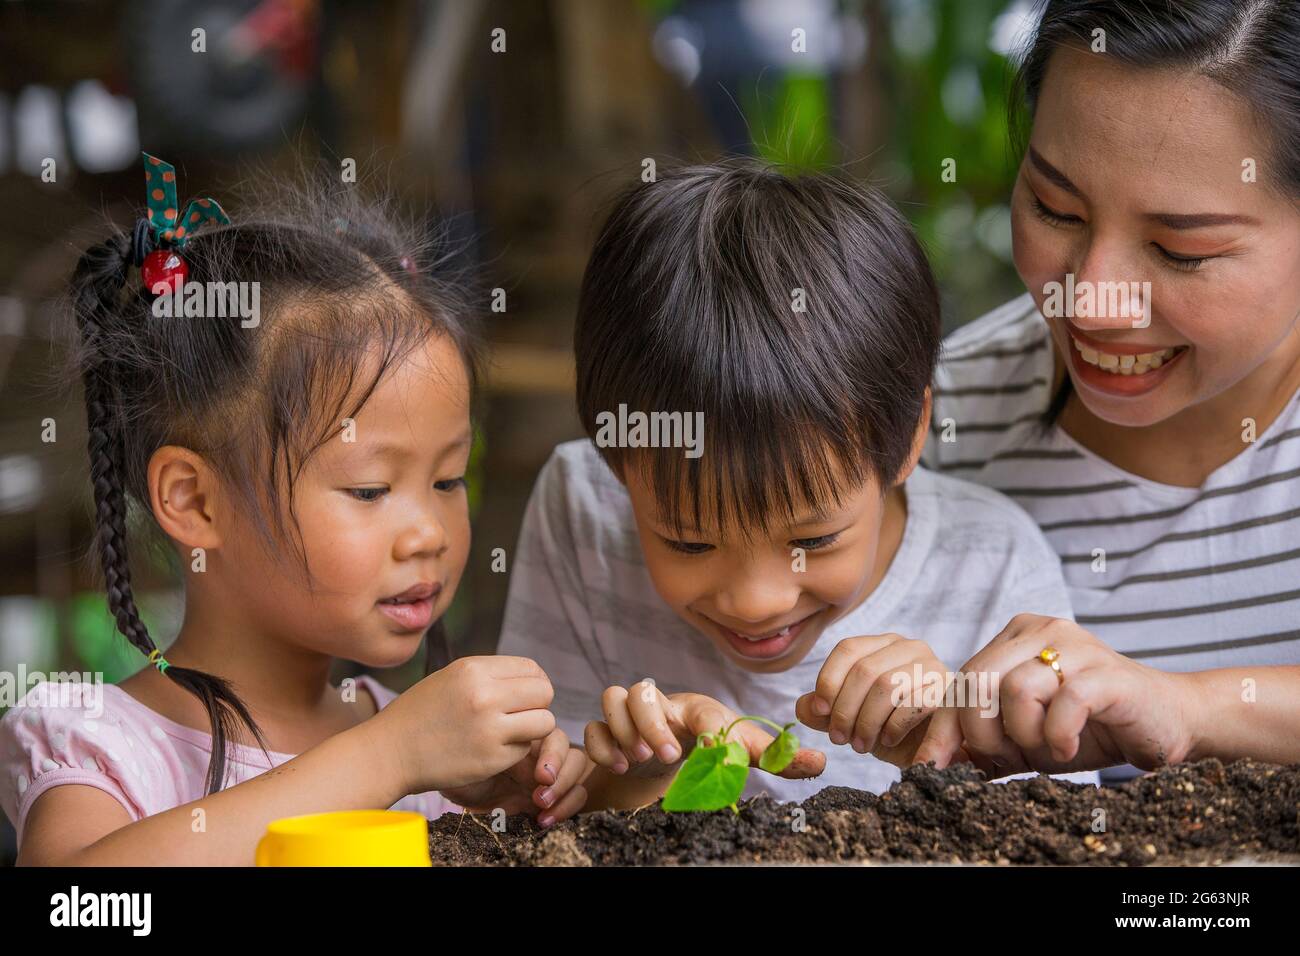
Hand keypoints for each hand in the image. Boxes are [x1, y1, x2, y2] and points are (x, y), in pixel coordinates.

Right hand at [368, 655, 556, 794]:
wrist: (388, 752)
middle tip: (520, 716)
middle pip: (545, 692)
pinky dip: (515, 751)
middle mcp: (485, 694)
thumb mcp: (452, 678)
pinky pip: (525, 749)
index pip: (532, 668)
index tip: (523, 696)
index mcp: (474, 669)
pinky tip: (491, 750)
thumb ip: (490, 675)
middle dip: (537, 705)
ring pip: (545, 722)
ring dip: (533, 729)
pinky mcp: (491, 759)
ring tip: (510, 733)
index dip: (533, 683)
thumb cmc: (420, 714)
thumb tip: (533, 678)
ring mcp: (490, 728)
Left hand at [440, 728, 590, 826]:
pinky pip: (576, 794)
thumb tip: (501, 732)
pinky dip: (568, 805)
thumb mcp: (463, 750)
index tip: (538, 767)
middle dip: (560, 764)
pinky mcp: (551, 794)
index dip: (550, 744)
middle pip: (566, 743)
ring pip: (577, 765)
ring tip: (541, 802)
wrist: (447, 787)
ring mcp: (546, 769)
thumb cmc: (449, 761)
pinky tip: (544, 819)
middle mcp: (535, 745)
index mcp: (518, 728)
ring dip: (565, 785)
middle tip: (542, 781)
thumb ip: (486, 739)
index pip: (549, 723)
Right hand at [584, 681, 824, 779]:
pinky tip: (617, 765)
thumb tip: (822, 762)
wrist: (667, 755)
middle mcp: (663, 706)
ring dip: (622, 727)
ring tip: (636, 759)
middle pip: (646, 691)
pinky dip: (600, 745)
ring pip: (614, 696)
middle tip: (670, 755)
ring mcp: (631, 717)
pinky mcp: (607, 734)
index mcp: (699, 710)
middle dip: (653, 722)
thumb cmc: (709, 747)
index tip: (717, 751)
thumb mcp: (742, 754)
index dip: (712, 727)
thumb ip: (778, 759)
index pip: (705, 708)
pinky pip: (592, 727)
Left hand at [795, 633, 957, 765]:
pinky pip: (913, 705)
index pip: (848, 648)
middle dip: (845, 709)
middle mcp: (910, 647)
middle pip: (865, 670)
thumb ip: (825, 710)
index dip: (828, 680)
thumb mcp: (851, 718)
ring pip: (887, 686)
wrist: (931, 751)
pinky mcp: (949, 692)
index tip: (820, 712)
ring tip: (860, 745)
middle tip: (839, 738)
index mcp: (883, 644)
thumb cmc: (889, 728)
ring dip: (867, 721)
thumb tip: (804, 706)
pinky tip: (887, 740)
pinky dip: (893, 727)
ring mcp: (933, 666)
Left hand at [953, 614, 1196, 774]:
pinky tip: (1067, 748)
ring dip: (1024, 735)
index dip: (944, 728)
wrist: (1166, 723)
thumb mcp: (1025, 736)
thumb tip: (929, 762)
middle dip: (982, 733)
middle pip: (977, 681)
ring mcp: (1077, 646)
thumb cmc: (1089, 727)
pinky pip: (1064, 702)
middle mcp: (1042, 630)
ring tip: (1046, 749)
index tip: (930, 768)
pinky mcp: (1108, 673)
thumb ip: (981, 743)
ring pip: (1015, 690)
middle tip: (1009, 756)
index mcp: (1015, 637)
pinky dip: (1058, 735)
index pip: (960, 681)